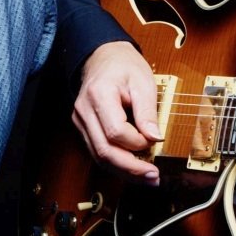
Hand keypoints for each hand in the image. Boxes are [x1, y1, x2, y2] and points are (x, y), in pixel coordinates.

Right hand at [71, 41, 163, 184]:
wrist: (102, 57)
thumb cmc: (123, 66)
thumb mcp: (143, 82)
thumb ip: (148, 111)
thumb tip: (154, 138)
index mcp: (99, 95)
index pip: (116, 131)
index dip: (137, 141)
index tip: (154, 139)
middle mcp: (84, 111)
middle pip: (104, 151)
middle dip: (131, 168)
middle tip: (153, 176)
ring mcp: (81, 122)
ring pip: (99, 157)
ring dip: (124, 171)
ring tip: (147, 177)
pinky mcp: (84, 128)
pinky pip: (99, 152)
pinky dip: (117, 163)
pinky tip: (134, 168)